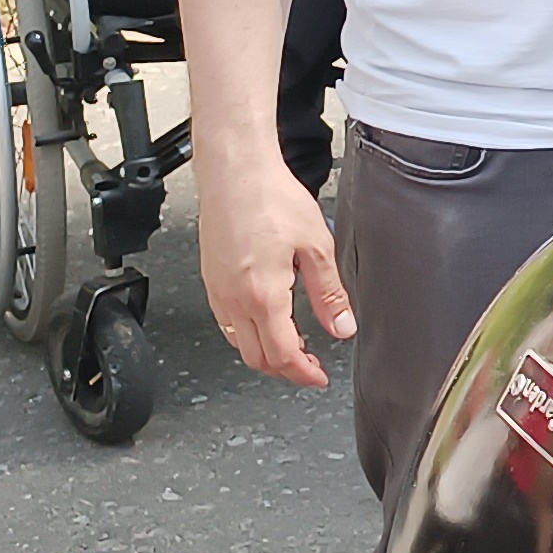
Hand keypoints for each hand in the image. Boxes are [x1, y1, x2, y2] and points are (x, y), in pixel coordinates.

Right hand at [199, 143, 354, 388]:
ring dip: (265, 354)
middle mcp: (233, 300)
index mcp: (263, 295)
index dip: (303, 374)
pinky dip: (247, 335)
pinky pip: (226, 323)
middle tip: (310, 368)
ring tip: (294, 348)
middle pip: (256, 358)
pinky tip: (267, 323)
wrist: (235, 173)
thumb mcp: (316, 247)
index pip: (282, 355)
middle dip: (285, 370)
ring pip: (238, 344)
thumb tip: (342, 327)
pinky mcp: (210, 281)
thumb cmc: (271, 200)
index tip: (319, 378)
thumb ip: (329, 293)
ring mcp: (217, 292)